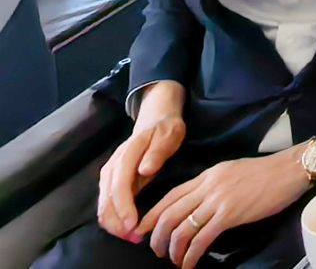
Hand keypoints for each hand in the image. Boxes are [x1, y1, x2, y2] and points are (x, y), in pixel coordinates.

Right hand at [99, 82, 185, 240]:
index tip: (132, 224)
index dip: (123, 207)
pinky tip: (125, 229)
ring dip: (114, 223)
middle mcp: (113, 166)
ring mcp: (109, 174)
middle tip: (134, 238)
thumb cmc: (165, 128)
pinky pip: (107, 203)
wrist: (155, 119)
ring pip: (103, 204)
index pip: (119, 185)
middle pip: (107, 199)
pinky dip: (113, 218)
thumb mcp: (170, 135)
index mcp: (126, 154)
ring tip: (131, 237)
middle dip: (118, 222)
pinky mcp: (111, 181)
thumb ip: (158, 152)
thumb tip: (144, 170)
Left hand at [138, 150, 306, 268]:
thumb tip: (198, 204)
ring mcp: (218, 200)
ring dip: (173, 249)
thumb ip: (212, 185)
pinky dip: (191, 254)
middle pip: (170, 214)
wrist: (290, 170)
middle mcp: (208, 187)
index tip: (142, 230)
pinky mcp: (230, 214)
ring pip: (182, 228)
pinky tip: (190, 263)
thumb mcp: (232, 171)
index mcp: (207, 175)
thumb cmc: (266, 172)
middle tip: (156, 251)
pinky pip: (202, 238)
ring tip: (174, 260)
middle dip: (157, 237)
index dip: (152, 215)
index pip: (170, 196)